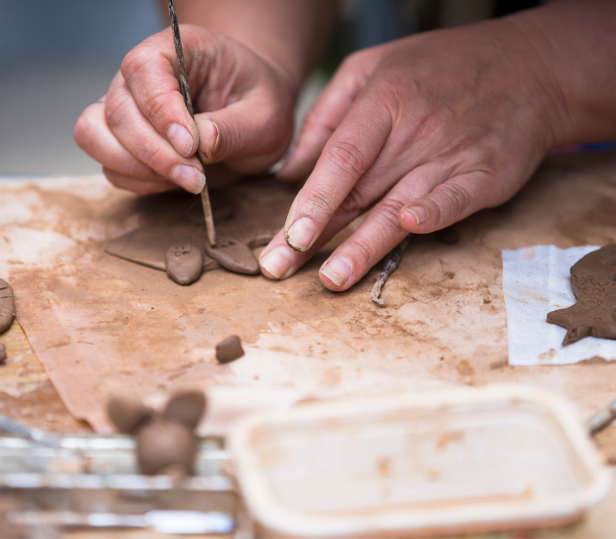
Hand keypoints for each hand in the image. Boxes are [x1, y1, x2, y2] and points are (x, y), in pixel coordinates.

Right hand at [74, 25, 294, 194]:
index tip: (190, 145)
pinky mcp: (121, 141)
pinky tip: (174, 181)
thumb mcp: (265, 115)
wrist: (250, 118)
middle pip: (117, 110)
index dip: (160, 111)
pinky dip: (138, 181)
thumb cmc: (256, 105)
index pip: (145, 69)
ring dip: (139, 169)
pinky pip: (110, 166)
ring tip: (187, 180)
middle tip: (196, 177)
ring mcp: (125, 108)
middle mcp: (140, 75)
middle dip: (155, 153)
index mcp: (177, 49)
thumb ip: (235, 128)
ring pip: (97, 137)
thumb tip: (202, 143)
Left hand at [260, 17, 564, 289]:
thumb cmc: (437, 68)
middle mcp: (413, 132)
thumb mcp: (371, 68)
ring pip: (397, 206)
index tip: (286, 235)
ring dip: (364, 245)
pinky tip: (412, 226)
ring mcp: (451, 154)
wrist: (528, 66)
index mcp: (381, 103)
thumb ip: (326, 116)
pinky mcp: (485, 174)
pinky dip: (436, 211)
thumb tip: (289, 171)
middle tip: (280, 268)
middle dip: (316, 234)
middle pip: (358, 191)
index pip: (339, 158)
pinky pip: (457, 196)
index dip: (312, 198)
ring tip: (332, 278)